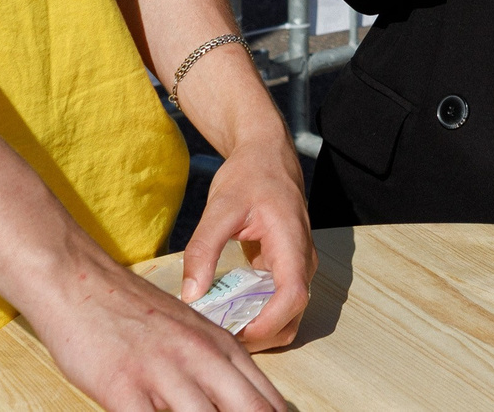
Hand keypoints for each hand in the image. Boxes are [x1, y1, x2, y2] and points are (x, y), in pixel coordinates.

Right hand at [17, 247, 285, 411]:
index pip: (267, 402)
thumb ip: (217, 368)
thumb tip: (242, 405)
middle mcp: (201, 358)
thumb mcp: (189, 331)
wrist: (77, 279)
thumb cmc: (132, 311)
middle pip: (248, 411)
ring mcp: (164, 373)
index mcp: (222, 346)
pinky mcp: (123, 388)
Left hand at [179, 139, 312, 351]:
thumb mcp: (219, 208)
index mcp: (292, 243)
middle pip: (291, 317)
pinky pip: (276, 306)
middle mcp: (302, 261)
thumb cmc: (249, 176)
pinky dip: (255, 318)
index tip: (233, 332)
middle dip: (258, 336)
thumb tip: (191, 294)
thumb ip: (203, 249)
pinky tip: (226, 312)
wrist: (267, 156)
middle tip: (217, 336)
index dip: (267, 323)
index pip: (293, 296)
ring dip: (257, 331)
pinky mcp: (284, 270)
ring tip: (219, 327)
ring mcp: (296, 268)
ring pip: (286, 317)